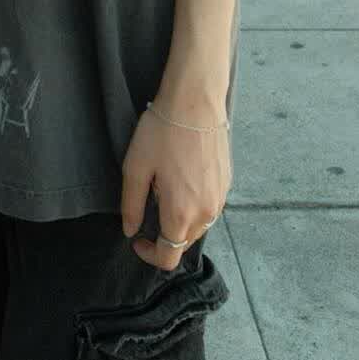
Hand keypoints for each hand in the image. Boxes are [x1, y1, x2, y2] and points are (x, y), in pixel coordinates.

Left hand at [120, 105, 230, 271]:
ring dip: (181, 220)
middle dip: (165, 235)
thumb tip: (131, 231)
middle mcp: (205, 214)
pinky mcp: (227, 184)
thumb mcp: (136, 168)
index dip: (150, 255)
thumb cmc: (161, 133)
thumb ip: (132, 205)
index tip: (138, 239)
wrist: (195, 102)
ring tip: (166, 189)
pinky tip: (184, 179)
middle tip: (149, 205)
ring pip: (198, 226)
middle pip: (184, 242)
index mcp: (180, 214)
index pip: (168, 257)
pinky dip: (195, 205)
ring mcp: (220, 199)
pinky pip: (209, 207)